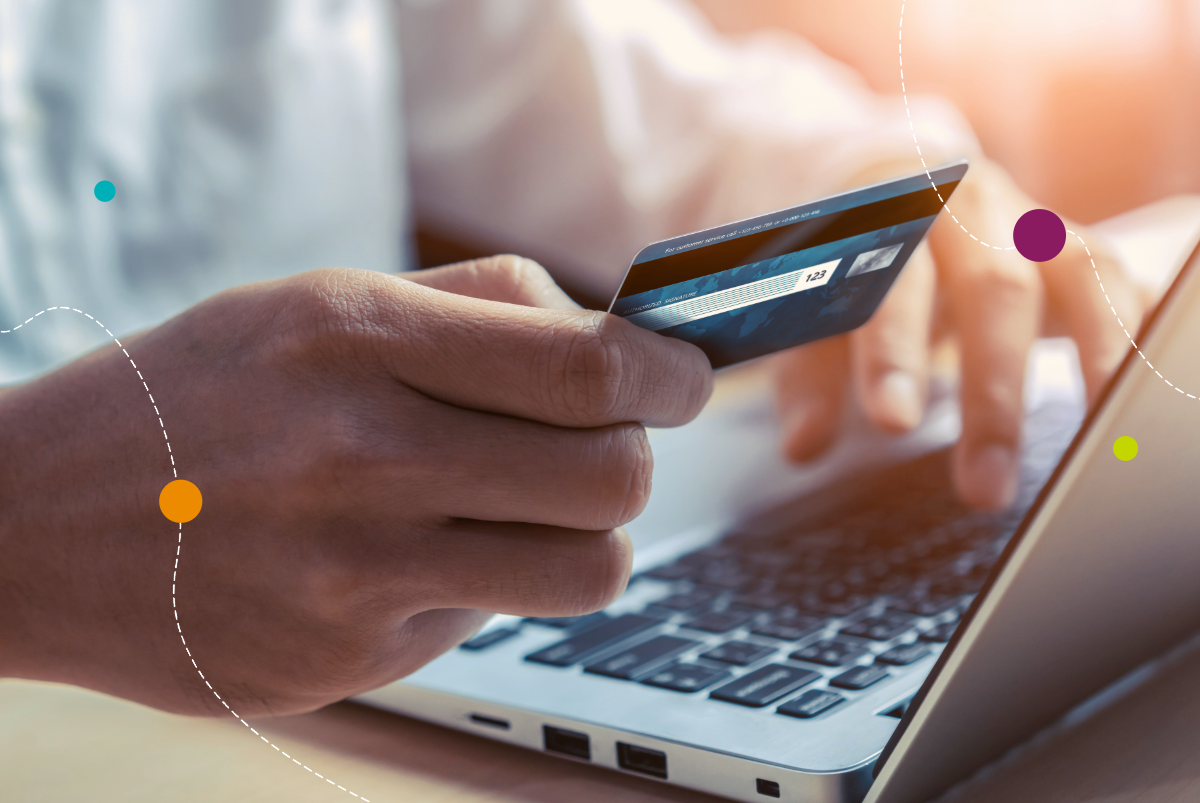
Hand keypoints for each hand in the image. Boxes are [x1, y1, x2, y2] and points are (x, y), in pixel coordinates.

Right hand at [0, 256, 711, 715]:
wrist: (35, 521)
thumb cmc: (197, 393)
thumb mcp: (317, 301)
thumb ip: (473, 308)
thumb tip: (612, 336)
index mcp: (358, 341)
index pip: (588, 370)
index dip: (670, 376)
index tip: (685, 377)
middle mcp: (361, 461)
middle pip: (613, 480)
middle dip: (637, 458)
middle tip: (608, 444)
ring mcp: (352, 577)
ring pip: (585, 571)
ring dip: (587, 535)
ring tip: (529, 507)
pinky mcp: (346, 660)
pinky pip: (489, 619)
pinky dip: (482, 582)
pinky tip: (407, 555)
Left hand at [775, 158, 1146, 508]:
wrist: (879, 171)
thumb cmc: (840, 250)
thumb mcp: (807, 299)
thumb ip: (808, 373)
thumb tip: (805, 447)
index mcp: (887, 210)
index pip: (892, 281)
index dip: (894, 352)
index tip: (894, 422)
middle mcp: (966, 204)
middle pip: (993, 288)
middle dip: (993, 391)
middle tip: (983, 486)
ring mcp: (1027, 220)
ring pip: (1078, 275)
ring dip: (1093, 358)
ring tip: (1094, 444)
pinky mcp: (1069, 246)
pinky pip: (1116, 279)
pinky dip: (1134, 326)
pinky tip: (1137, 388)